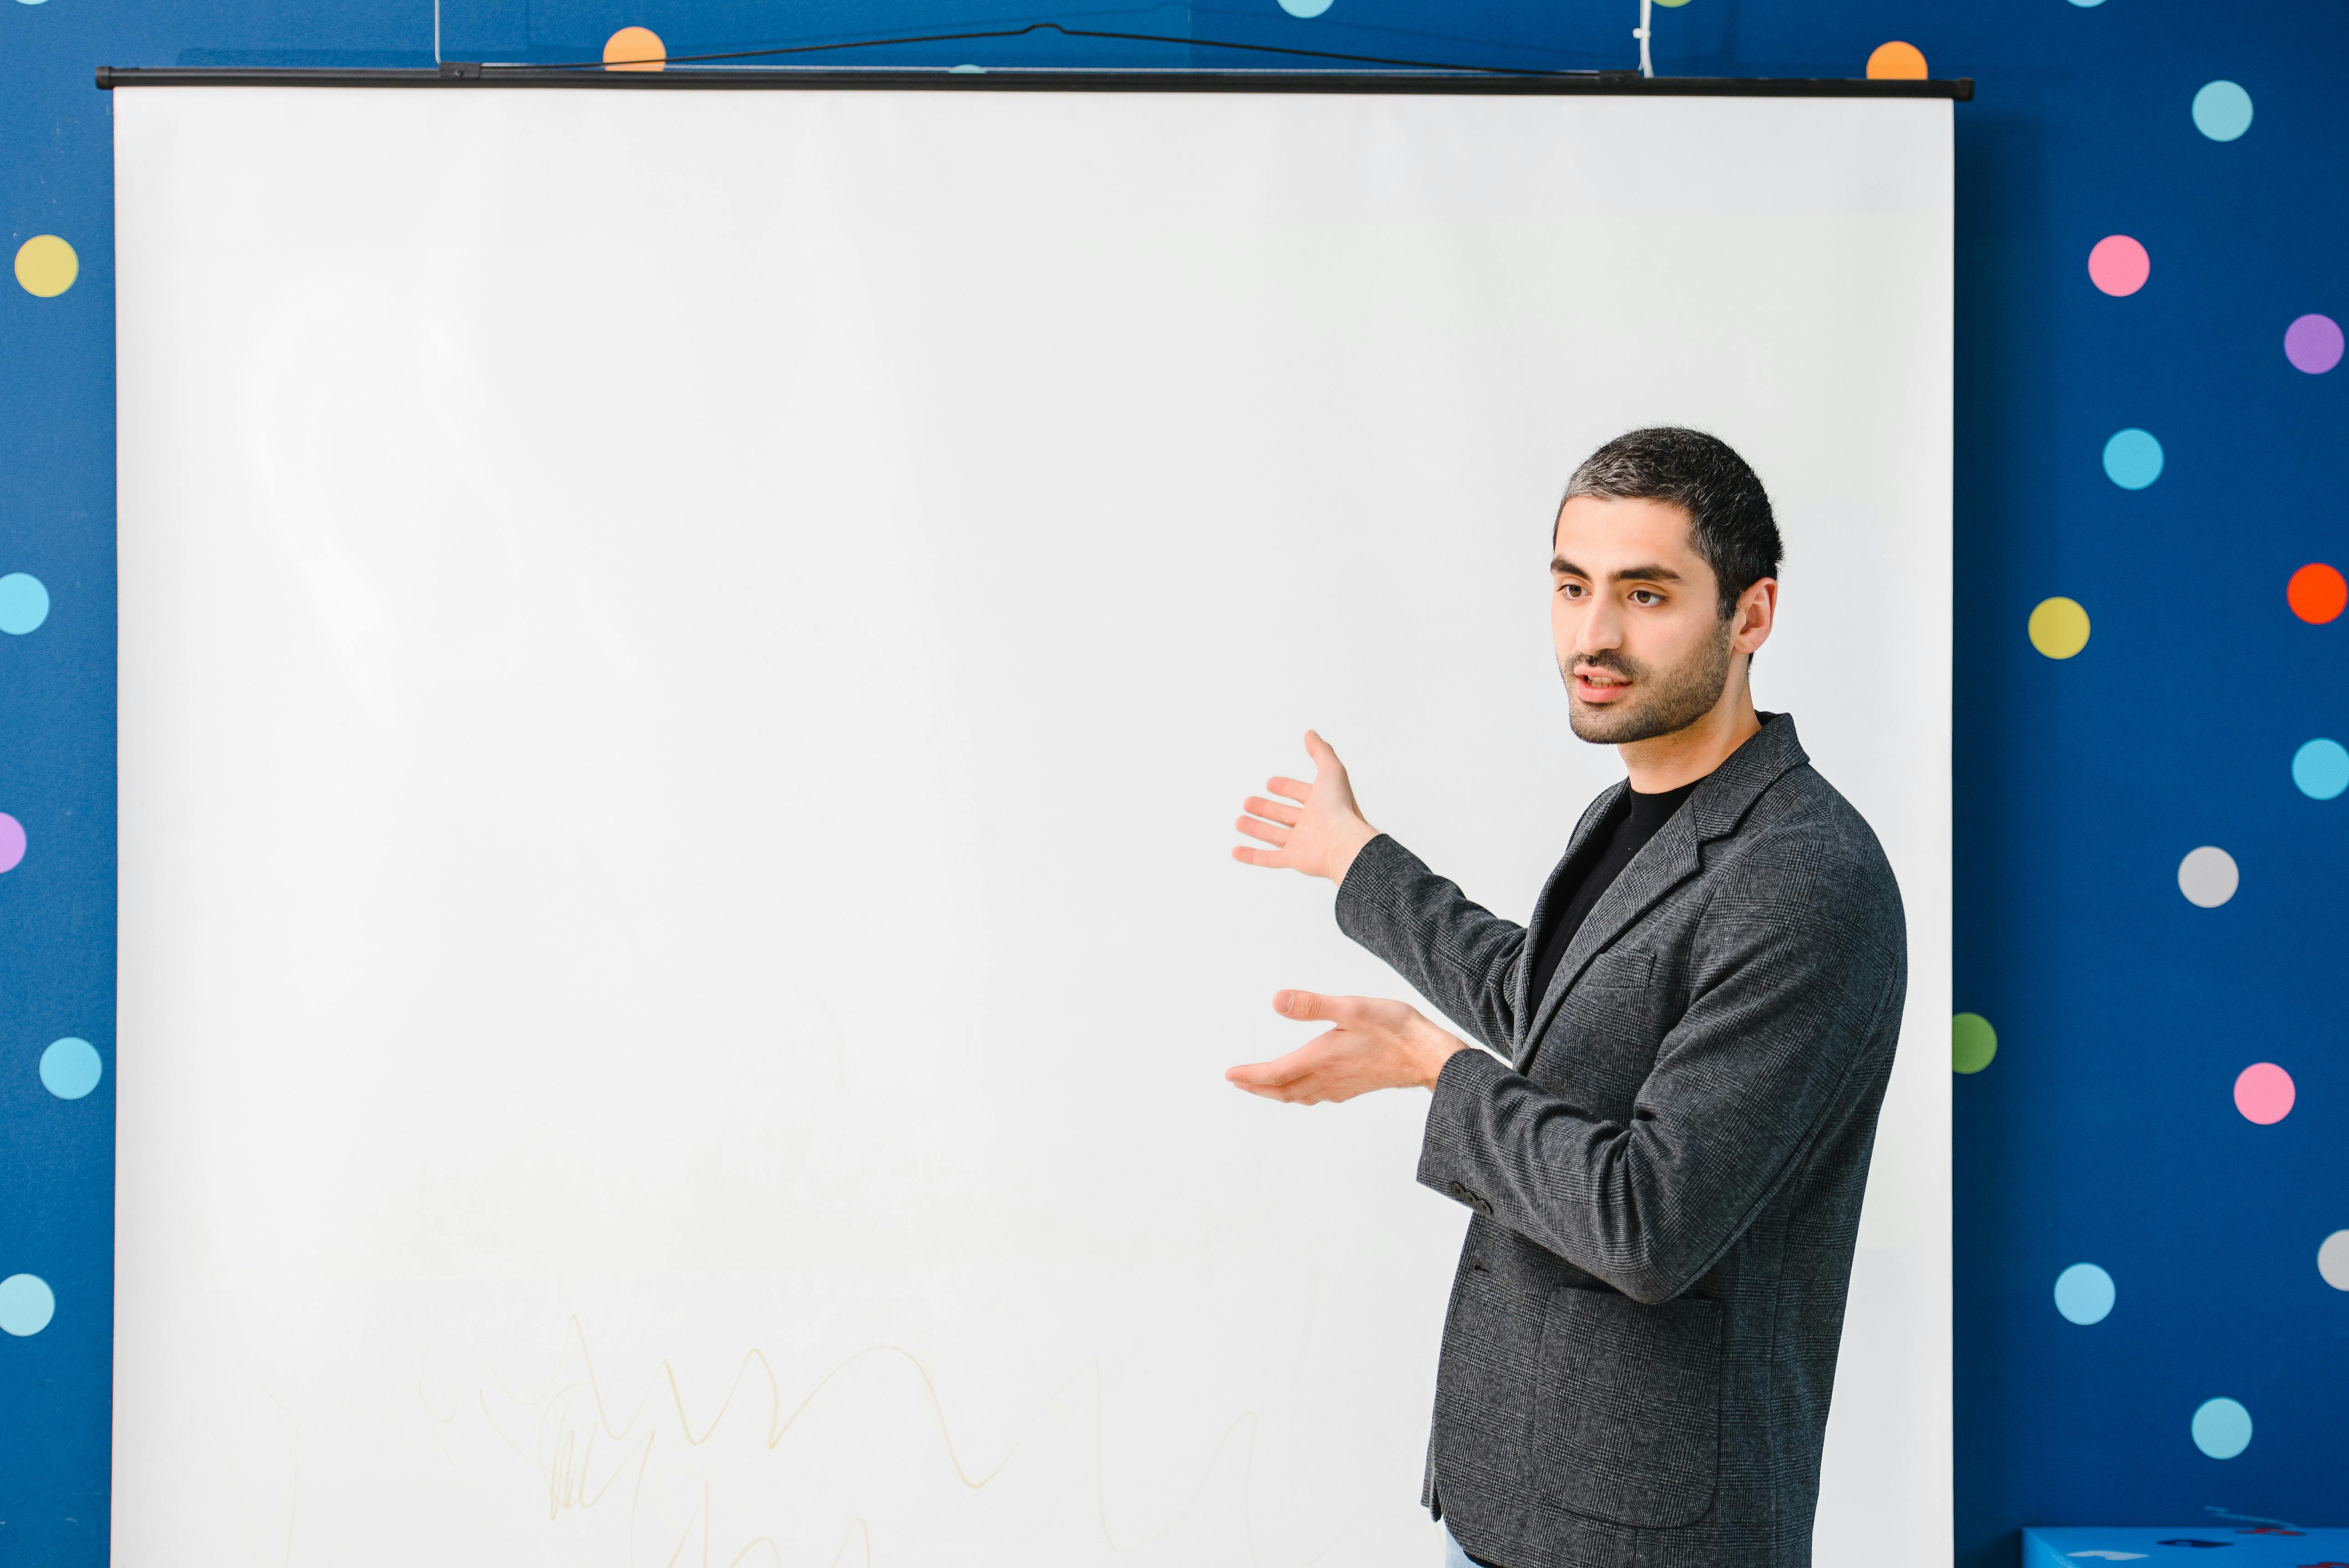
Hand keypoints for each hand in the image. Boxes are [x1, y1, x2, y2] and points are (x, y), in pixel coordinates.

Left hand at [1225, 991, 1469, 1104]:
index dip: (1249, 1075)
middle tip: (1237, 1082)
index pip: (1274, 1073)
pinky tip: (1305, 1089)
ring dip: (1276, 1093)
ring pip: (1299, 1096)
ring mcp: (1342, 1086)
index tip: (1228, 1075)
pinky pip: (1317, 1096)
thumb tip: (1275, 1001)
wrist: (1429, 1057)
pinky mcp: (1355, 1087)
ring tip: (1262, 1087)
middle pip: (1282, 1090)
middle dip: (1257, 1088)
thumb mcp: (1352, 1008)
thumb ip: (1312, 1005)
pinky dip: (1300, 1094)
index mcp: (1320, 1058)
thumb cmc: (1396, 1030)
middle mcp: (1327, 1077)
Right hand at [1231, 730, 1380, 885]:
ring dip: (1256, 828)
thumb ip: (1321, 752)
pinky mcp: (1294, 859)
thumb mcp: (1331, 771)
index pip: (1300, 793)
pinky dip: (1251, 855)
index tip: (1270, 783)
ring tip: (1239, 822)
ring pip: (1274, 835)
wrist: (1343, 842)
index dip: (1286, 787)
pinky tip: (1236, 851)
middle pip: (1284, 814)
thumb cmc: (1339, 808)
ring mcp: (1303, 843)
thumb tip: (1311, 734)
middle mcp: (1312, 823)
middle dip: (1266, 808)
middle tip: (1248, 802)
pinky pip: (1269, 859)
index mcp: (1321, 803)